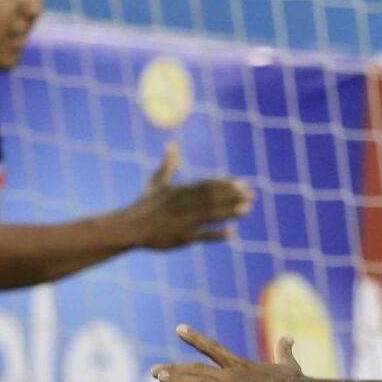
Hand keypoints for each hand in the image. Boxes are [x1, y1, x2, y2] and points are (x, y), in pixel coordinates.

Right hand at [121, 145, 253, 251]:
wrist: (129, 228)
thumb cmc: (144, 204)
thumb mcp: (157, 182)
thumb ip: (168, 164)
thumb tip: (171, 143)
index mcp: (179, 191)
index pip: (206, 186)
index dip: (224, 184)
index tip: (241, 183)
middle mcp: (183, 205)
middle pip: (212, 199)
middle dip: (233, 196)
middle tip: (252, 194)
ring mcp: (184, 221)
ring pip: (211, 215)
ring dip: (230, 211)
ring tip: (248, 208)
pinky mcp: (182, 238)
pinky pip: (203, 236)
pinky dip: (217, 234)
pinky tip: (232, 232)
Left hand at [152, 327, 312, 381]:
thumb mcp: (288, 364)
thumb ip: (283, 350)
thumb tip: (288, 337)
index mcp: (241, 365)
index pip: (213, 348)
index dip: (195, 338)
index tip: (179, 329)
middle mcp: (232, 376)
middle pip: (197, 369)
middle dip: (174, 368)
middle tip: (153, 369)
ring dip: (176, 380)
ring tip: (157, 377)